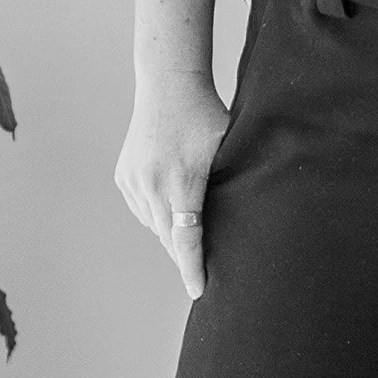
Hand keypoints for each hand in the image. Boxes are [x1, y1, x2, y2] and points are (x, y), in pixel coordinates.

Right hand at [116, 73, 233, 296]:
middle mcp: (151, 185)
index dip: (193, 268)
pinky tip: (173, 209)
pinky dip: (157, 216)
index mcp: (181, 181)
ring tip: (191, 237)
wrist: (168, 86)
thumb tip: (254, 221)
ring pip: (155, 226)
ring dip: (172, 234)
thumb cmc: (206, 115)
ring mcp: (133, 181)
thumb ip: (234, 184)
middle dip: (184, 258)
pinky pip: (142, 210)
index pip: (186, 238)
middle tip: (201, 274)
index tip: (199, 291)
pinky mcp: (124, 177)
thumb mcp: (228, 148)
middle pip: (169, 238)